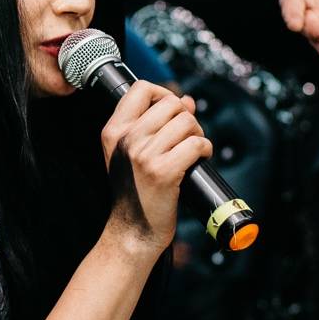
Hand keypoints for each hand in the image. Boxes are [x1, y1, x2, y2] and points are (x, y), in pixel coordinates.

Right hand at [97, 81, 210, 252]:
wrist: (132, 230)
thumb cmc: (135, 192)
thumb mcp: (133, 153)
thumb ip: (156, 123)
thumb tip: (187, 100)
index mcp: (113, 131)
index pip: (141, 88)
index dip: (164, 94)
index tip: (172, 112)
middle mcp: (126, 139)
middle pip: (171, 103)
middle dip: (186, 117)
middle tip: (186, 138)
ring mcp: (143, 155)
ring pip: (187, 121)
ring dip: (198, 134)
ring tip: (192, 151)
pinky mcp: (163, 171)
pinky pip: (196, 144)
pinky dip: (205, 150)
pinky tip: (198, 161)